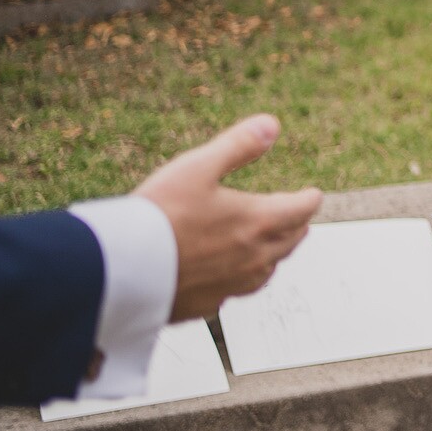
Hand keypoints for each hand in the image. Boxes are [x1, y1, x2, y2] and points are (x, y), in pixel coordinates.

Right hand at [133, 115, 321, 320]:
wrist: (117, 270)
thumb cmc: (157, 214)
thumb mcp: (197, 167)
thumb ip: (238, 145)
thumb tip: (272, 124)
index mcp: (258, 222)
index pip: (301, 210)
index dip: (310, 199)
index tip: (313, 195)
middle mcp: (253, 258)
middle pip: (290, 242)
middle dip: (297, 226)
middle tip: (299, 218)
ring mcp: (232, 285)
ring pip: (267, 270)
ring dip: (275, 255)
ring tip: (274, 246)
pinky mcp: (206, 305)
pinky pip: (237, 292)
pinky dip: (243, 278)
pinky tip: (232, 275)